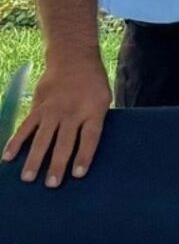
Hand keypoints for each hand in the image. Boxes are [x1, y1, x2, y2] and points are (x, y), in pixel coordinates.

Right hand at [4, 58, 109, 185]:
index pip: (89, 137)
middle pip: (64, 142)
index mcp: (93, 111)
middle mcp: (72, 112)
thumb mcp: (104, 99)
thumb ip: (95, 121)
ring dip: (34, 158)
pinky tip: (7, 157)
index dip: (84, 156)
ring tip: (27, 178)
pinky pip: (25, 127)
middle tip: (51, 184)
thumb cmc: (93, 84)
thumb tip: (87, 150)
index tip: (78, 174)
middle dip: (57, 164)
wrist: (73, 58)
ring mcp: (52, 110)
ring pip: (41, 138)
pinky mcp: (38, 107)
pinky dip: (15, 142)